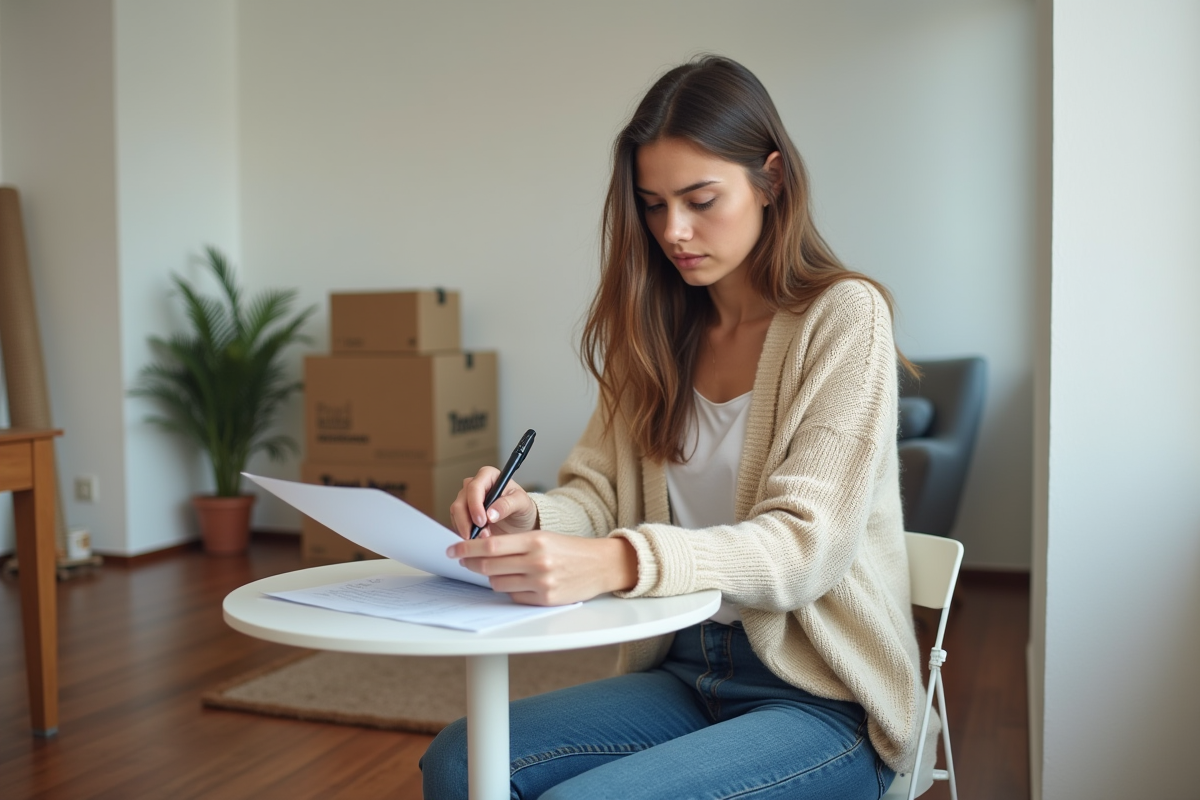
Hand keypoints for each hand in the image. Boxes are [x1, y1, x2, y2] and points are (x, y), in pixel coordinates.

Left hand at [446, 531, 638, 605]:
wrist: (600, 565)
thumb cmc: (569, 549)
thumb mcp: (544, 538)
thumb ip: (515, 544)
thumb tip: (479, 550)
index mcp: (535, 540)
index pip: (491, 545)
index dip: (467, 548)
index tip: (452, 549)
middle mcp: (537, 561)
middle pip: (489, 565)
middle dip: (472, 564)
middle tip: (464, 561)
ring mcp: (541, 582)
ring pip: (498, 582)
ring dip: (491, 577)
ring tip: (499, 570)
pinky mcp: (545, 599)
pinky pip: (513, 596)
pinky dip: (509, 590)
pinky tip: (518, 583)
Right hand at [449, 466, 538, 539]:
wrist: (520, 521)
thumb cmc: (521, 507)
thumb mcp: (521, 503)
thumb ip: (507, 505)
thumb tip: (490, 514)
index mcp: (488, 475)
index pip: (474, 488)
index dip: (475, 505)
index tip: (481, 521)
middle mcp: (474, 485)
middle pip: (460, 502)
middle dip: (467, 521)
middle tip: (478, 535)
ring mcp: (467, 499)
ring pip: (456, 514)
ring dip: (466, 529)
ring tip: (483, 538)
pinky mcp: (463, 514)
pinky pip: (457, 523)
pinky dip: (465, 533)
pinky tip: (477, 539)